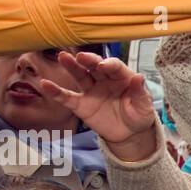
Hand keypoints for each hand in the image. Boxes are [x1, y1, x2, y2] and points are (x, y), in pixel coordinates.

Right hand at [40, 52, 157, 159]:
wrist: (130, 133)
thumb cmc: (138, 115)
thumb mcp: (144, 106)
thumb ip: (140, 92)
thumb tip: (139, 77)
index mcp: (121, 76)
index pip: (114, 66)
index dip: (109, 65)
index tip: (104, 66)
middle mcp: (104, 80)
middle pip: (94, 66)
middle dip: (88, 60)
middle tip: (81, 56)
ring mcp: (91, 91)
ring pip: (80, 76)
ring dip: (71, 66)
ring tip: (62, 57)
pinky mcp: (81, 105)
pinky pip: (67, 98)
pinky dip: (56, 92)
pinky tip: (46, 85)